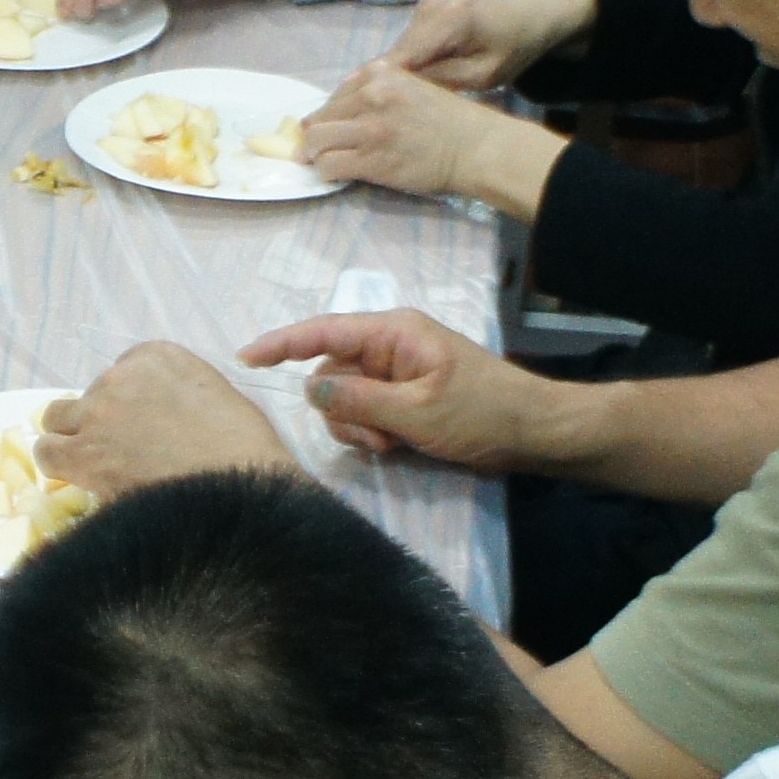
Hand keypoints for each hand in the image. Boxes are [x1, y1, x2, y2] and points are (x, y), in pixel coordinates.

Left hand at [34, 342, 294, 501]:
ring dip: (73, 437)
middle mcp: (119, 377)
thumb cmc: (243, 447)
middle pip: (89, 394)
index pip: (124, 371)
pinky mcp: (83, 454)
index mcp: (157, 356)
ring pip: (56, 419)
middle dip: (102, 418)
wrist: (235, 490)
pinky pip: (48, 453)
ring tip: (96, 463)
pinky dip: (60, 463)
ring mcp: (97, 414)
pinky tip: (79, 477)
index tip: (144, 423)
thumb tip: (166, 417)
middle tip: (124, 448)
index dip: (129, 401)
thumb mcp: (219, 396)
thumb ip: (182, 393)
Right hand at [239, 309, 564, 472]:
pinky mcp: (402, 399)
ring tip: (393, 444)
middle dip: (340, 410)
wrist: (533, 432)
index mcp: (394, 332)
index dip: (281, 344)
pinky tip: (397, 446)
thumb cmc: (482, 412)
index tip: (245, 358)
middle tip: (375, 438)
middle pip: (329, 374)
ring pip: (343, 400)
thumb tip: (309, 390)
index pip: (324, 332)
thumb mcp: (418, 411)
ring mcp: (395, 374)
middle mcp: (389, 347)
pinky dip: (371, 432)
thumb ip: (359, 400)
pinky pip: (365, 412)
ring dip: (357, 427)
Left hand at [300, 60, 565, 219]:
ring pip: (316, 142)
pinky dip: (326, 172)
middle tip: (314, 150)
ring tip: (321, 162)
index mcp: (380, 74)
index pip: (336, 94)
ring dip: (314, 155)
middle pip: (321, 118)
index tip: (329, 128)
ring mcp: (370, 129)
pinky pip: (330, 165)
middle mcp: (371, 96)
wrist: (475, 147)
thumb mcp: (413, 88)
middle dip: (315, 136)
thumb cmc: (450, 121)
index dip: (328, 115)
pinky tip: (336, 175)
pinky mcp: (372, 160)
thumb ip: (379, 93)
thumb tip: (344, 112)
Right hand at [389, 0, 596, 93]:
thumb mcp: (485, 75)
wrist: (530, 10)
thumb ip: (443, 81)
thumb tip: (400, 90)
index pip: (399, 60)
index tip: (382, 113)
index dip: (385, 87)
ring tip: (429, 91)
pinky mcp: (426, 7)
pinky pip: (411, 43)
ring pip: (402, 51)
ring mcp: (426, 4)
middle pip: (397, 56)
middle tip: (412, 109)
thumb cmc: (515, 47)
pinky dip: (418, 60)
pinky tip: (438, 70)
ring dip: (410, 73)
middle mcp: (430, 6)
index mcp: (449, 20)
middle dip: (399, 83)